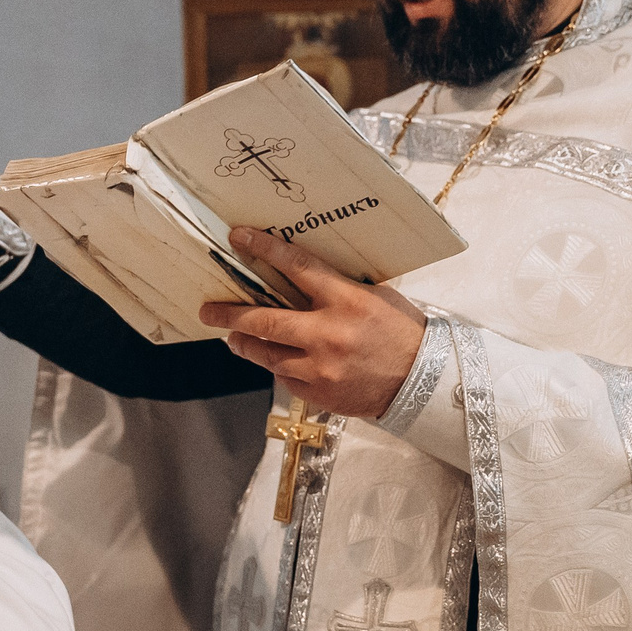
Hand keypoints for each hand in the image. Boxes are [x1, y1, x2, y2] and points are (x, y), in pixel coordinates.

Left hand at [196, 229, 427, 418]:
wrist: (423, 382)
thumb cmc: (401, 332)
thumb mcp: (374, 297)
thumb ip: (336, 288)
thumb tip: (298, 275)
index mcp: (346, 300)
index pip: (297, 267)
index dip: (263, 249)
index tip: (238, 238)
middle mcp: (328, 333)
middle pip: (263, 320)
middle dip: (229, 314)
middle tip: (207, 309)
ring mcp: (320, 367)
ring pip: (265, 353)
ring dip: (244, 342)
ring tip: (233, 336)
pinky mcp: (318, 392)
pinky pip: (284, 376)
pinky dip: (277, 366)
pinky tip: (278, 359)